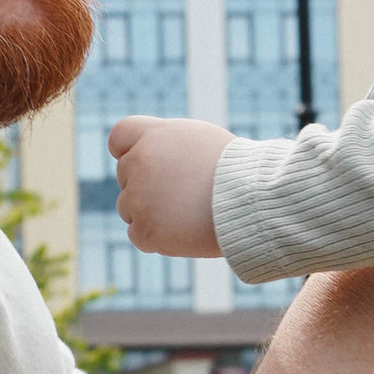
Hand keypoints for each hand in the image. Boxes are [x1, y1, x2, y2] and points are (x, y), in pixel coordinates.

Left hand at [109, 114, 230, 256]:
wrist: (254, 200)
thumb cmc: (237, 170)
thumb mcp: (201, 140)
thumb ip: (167, 144)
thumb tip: (148, 155)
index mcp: (154, 136)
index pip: (119, 137)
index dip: (129, 151)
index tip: (146, 163)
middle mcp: (140, 162)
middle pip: (125, 176)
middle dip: (146, 185)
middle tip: (183, 194)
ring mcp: (139, 198)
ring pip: (128, 208)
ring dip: (150, 212)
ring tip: (187, 213)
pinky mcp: (145, 230)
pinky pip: (138, 235)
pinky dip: (156, 238)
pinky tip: (183, 231)